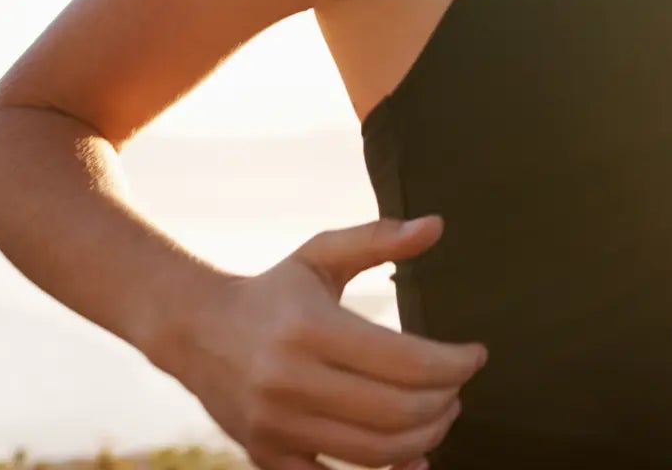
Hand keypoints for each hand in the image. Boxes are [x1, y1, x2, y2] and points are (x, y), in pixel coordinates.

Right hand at [168, 216, 483, 469]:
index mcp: (310, 328)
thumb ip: (379, 239)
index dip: (454, 364)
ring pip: (374, 453)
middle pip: (397, 411)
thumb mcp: (320, 254)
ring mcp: (277, 426)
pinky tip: (410, 458)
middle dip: (445, 401)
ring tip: (442, 413)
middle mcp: (290, 382)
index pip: (406, 361)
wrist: (195, 331)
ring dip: (424, 437)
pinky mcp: (267, 456)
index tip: (476, 355)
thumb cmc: (274, 290)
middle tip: (459, 386)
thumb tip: (436, 225)